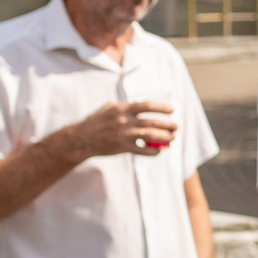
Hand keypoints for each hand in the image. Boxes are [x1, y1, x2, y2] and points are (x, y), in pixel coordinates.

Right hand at [54, 100, 177, 161]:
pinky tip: (159, 150)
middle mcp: (124, 121)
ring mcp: (123, 135)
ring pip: (150, 136)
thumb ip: (125, 107)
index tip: (171, 110)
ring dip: (164, 138)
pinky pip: (142, 150)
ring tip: (172, 138)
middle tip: (176, 127)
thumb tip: (143, 106)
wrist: (82, 139)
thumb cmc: (97, 122)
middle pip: (152, 122)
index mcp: (122, 109)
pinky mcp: (122, 147)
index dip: (161, 108)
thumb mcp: (109, 108)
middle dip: (168, 125)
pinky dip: (153, 151)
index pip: (146, 106)